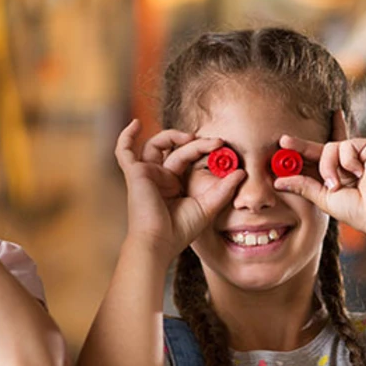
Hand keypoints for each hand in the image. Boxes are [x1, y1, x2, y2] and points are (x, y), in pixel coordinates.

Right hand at [115, 119, 244, 262]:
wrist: (160, 242)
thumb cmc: (179, 231)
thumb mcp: (207, 208)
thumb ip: (223, 190)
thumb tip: (241, 172)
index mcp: (174, 184)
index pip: (188, 158)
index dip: (204, 149)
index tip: (222, 146)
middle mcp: (160, 177)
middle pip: (176, 149)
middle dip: (197, 143)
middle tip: (216, 142)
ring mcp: (146, 173)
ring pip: (156, 144)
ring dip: (173, 135)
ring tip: (191, 136)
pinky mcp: (135, 173)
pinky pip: (124, 151)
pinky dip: (126, 136)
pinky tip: (136, 123)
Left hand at [272, 134, 365, 236]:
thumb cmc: (356, 210)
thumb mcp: (323, 198)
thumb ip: (303, 186)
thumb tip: (277, 181)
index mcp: (333, 174)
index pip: (313, 160)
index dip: (297, 154)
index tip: (281, 148)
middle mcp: (344, 162)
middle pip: (318, 148)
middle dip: (300, 145)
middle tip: (283, 141)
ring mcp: (356, 153)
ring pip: (329, 148)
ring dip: (329, 167)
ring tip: (338, 184)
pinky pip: (346, 145)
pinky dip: (348, 161)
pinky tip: (360, 174)